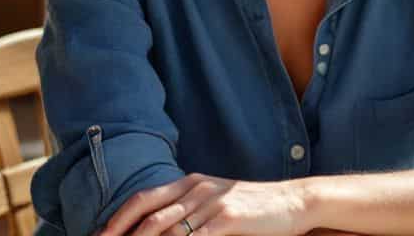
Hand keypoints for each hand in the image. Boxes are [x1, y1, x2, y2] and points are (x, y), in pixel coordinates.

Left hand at [100, 174, 311, 235]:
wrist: (294, 201)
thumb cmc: (255, 207)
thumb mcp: (218, 199)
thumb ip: (190, 208)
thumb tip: (160, 226)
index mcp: (191, 182)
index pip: (145, 198)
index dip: (118, 218)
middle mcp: (198, 188)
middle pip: (149, 212)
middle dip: (121, 232)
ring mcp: (212, 202)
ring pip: (166, 227)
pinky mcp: (227, 219)